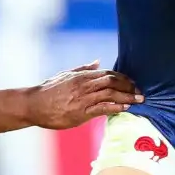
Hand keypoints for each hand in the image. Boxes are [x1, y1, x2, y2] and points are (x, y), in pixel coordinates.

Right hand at [26, 62, 143, 128]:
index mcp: (82, 75)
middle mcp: (84, 85)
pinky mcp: (81, 112)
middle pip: (113, 81)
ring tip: (139, 100)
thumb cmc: (48, 91)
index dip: (123, 78)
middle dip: (129, 86)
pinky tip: (126, 108)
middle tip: (140, 92)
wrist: (34, 105)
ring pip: (111, 94)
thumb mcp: (66, 75)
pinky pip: (103, 108)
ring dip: (127, 97)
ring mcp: (83, 98)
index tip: (132, 83)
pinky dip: (116, 107)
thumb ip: (83, 68)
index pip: (108, 73)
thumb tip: (97, 62)